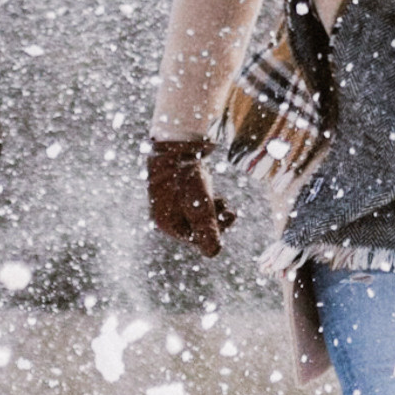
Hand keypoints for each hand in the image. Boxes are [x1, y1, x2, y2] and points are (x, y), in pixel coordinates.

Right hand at [147, 137, 235, 255]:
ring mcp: (169, 202)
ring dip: (213, 211)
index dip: (212, 233)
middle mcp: (164, 215)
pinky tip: (216, 195)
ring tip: (223, 201)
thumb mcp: (200, 205)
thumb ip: (207, 230)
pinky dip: (207, 201)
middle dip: (214, 221)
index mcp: (165, 223)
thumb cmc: (186, 175)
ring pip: (196, 215)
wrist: (176, 141)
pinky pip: (194, 203)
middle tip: (230, 212)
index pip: (193, 239)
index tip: (227, 217)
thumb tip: (213, 254)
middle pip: (195, 228)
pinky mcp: (176, 189)